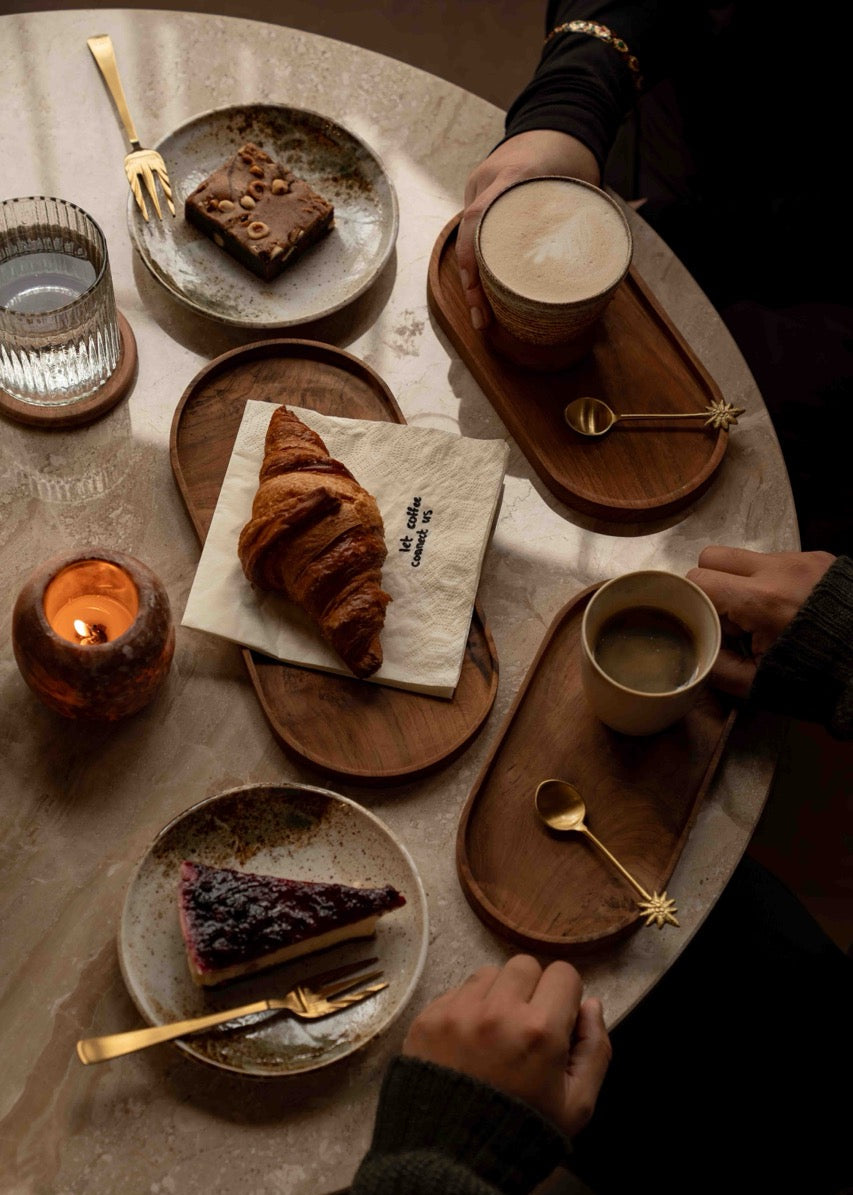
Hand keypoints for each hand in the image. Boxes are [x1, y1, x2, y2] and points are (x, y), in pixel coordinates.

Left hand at [402, 954, 610, 1138]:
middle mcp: (498, 1012)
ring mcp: (459, 1012)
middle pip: (525, 966)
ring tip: (494, 1035)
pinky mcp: (429, 1017)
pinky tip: (468, 1043)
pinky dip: (467, 1009)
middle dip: (531, 990)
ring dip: (497, 995)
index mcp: (540, 1031)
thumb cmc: (521, 1131)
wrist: (452, 1158)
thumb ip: (595, 1049)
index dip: (565, 996)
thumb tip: (591, 1004)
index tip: (557, 1020)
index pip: (564, 974)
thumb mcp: (577, 1105)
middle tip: (525, 1026)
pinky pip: (457, 991)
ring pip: (489, 974)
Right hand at [455, 130, 599, 329]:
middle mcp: (488, 180)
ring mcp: (479, 187)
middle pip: (469, 236)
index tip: (477, 292)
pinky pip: (475, 234)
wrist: (556, 124)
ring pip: (469, 239)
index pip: (480, 217)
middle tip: (481, 319)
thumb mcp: (580, 184)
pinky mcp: (479, 197)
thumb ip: (580, 219)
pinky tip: (484, 292)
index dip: (474, 259)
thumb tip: (597, 269)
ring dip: (471, 279)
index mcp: (515, 173)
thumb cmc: (570, 155)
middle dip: (471, 283)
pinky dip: (479, 264)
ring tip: (481, 314)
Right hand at [687, 546, 835, 695]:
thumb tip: (695, 648)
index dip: (691, 600)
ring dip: (741, 582)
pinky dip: (770, 581)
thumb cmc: (815, 678)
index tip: (700, 620)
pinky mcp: (817, 558)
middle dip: (710, 583)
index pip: (697, 579)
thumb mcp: (757, 684)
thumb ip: (715, 666)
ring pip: (745, 557)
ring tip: (760, 615)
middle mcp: (778, 570)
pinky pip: (776, 561)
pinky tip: (786, 608)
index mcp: (760, 601)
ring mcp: (800, 560)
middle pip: (713, 556)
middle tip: (725, 615)